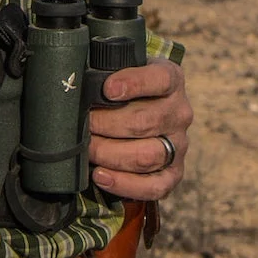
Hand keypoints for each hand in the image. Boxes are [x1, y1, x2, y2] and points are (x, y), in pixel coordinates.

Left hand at [89, 60, 190, 201]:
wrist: (139, 114)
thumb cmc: (122, 90)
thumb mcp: (120, 71)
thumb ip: (105, 72)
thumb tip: (78, 81)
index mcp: (171, 80)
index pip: (160, 79)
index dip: (134, 84)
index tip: (107, 90)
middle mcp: (179, 113)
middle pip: (145, 122)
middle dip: (106, 125)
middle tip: (81, 125)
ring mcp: (179, 145)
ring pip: (146, 156)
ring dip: (110, 155)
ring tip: (87, 151)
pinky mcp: (173, 173)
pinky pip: (154, 186)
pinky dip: (124, 184)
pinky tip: (100, 175)